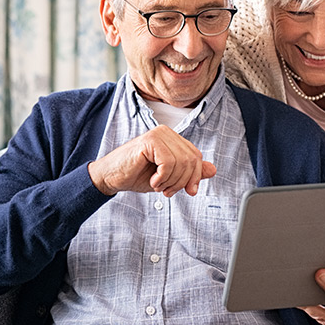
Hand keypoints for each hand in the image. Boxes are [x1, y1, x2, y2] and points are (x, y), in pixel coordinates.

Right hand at [87, 124, 216, 196]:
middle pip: (191, 159)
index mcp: (173, 139)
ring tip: (158, 185)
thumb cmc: (137, 176)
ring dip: (171, 181)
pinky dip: (162, 177)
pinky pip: (168, 162)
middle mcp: (167, 132)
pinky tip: (153, 181)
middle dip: (182, 181)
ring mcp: (158, 134)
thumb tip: (213, 170)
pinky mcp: (150, 140)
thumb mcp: (169, 178)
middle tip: (168, 191)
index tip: (188, 191)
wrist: (111, 178)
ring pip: (181, 162)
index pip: (196, 156)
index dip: (195, 177)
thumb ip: (190, 173)